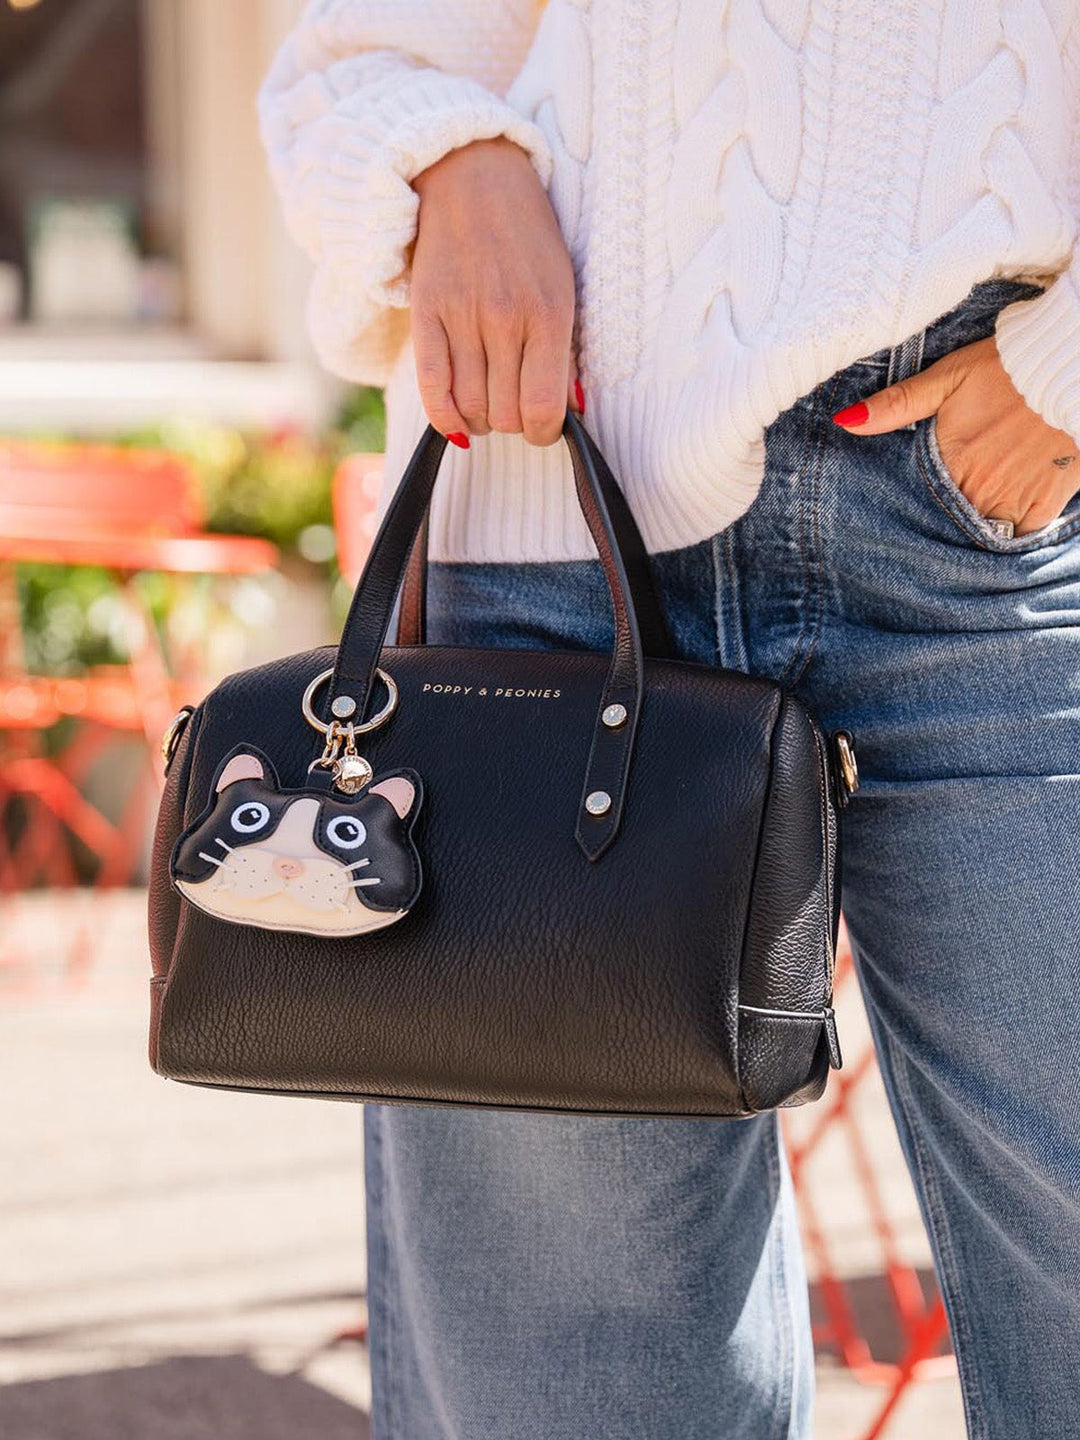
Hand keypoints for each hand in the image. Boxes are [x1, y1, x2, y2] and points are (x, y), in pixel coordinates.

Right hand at [407, 136, 582, 448]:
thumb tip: (568, 410)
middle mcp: (506, 318)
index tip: (541, 427)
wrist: (473, 178)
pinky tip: (455, 418)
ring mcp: (463, 315)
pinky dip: (443, 415)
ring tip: (486, 405)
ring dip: (480, 419)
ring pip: (470, 406)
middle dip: (512, 423)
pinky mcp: (426, 311)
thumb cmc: (527, 238)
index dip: (543, 432)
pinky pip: (431, 386)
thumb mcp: (562, 288)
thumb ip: (564, 351)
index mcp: (550, 313)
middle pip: (506, 414)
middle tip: (513, 406)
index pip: (544, 407)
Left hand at [832, 336, 1079, 535]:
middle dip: (944, 517)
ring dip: (976, 523)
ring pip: (983, 531)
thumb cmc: (1006, 368)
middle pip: (949, 519)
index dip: (914, 505)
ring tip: (975, 508)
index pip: (919, 500)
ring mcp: (1013, 500)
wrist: (1071, 366)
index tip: (910, 506)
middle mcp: (977, 487)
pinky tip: (1007, 510)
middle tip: (950, 504)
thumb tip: (845, 421)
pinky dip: (1013, 528)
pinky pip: (1021, 534)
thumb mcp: (946, 378)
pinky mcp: (1045, 504)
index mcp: (949, 460)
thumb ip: (897, 405)